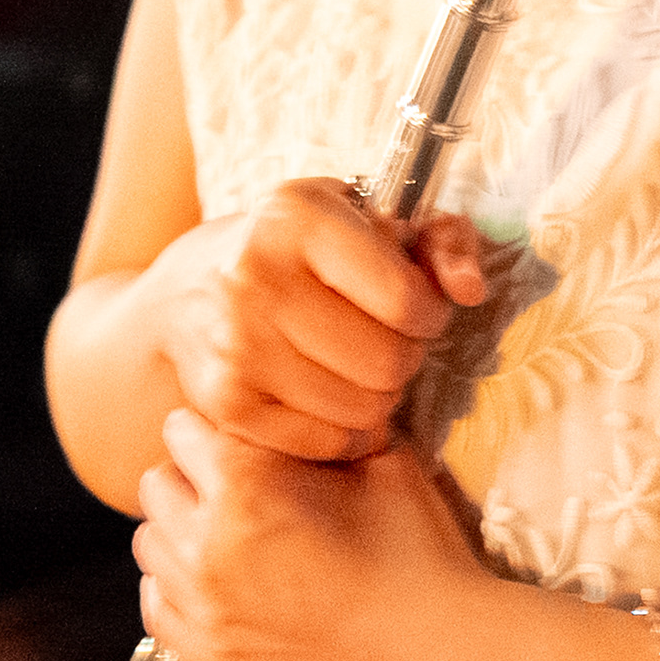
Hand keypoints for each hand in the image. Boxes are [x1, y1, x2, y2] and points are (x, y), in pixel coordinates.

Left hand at [134, 407, 500, 660]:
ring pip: (149, 544)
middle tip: (242, 481)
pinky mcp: (210, 660)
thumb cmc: (422, 558)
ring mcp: (202, 612)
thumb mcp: (387, 466)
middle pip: (157, 483)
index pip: (185, 428)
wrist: (441, 660)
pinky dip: (178, 585)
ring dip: (182, 528)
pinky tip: (225, 580)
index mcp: (247, 488)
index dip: (221, 424)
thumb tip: (305, 414)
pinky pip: (157, 606)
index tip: (249, 434)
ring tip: (234, 532)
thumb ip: (327, 434)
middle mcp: (206, 548)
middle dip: (194, 473)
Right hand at [153, 179, 491, 461]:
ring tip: (358, 364)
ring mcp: (235, 346)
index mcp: (297, 220)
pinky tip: (334, 397)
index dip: (431, 313)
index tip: (418, 307)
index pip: (405, 300)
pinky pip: (326, 443)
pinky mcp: (225, 403)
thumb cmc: (304, 250)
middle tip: (386, 339)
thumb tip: (468, 290)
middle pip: (388, 362)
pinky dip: (346, 430)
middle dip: (406, 355)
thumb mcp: (371, 217)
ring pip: (363, 409)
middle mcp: (256, 280)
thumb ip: (442, 240)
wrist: (190, 291)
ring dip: (379, 395)